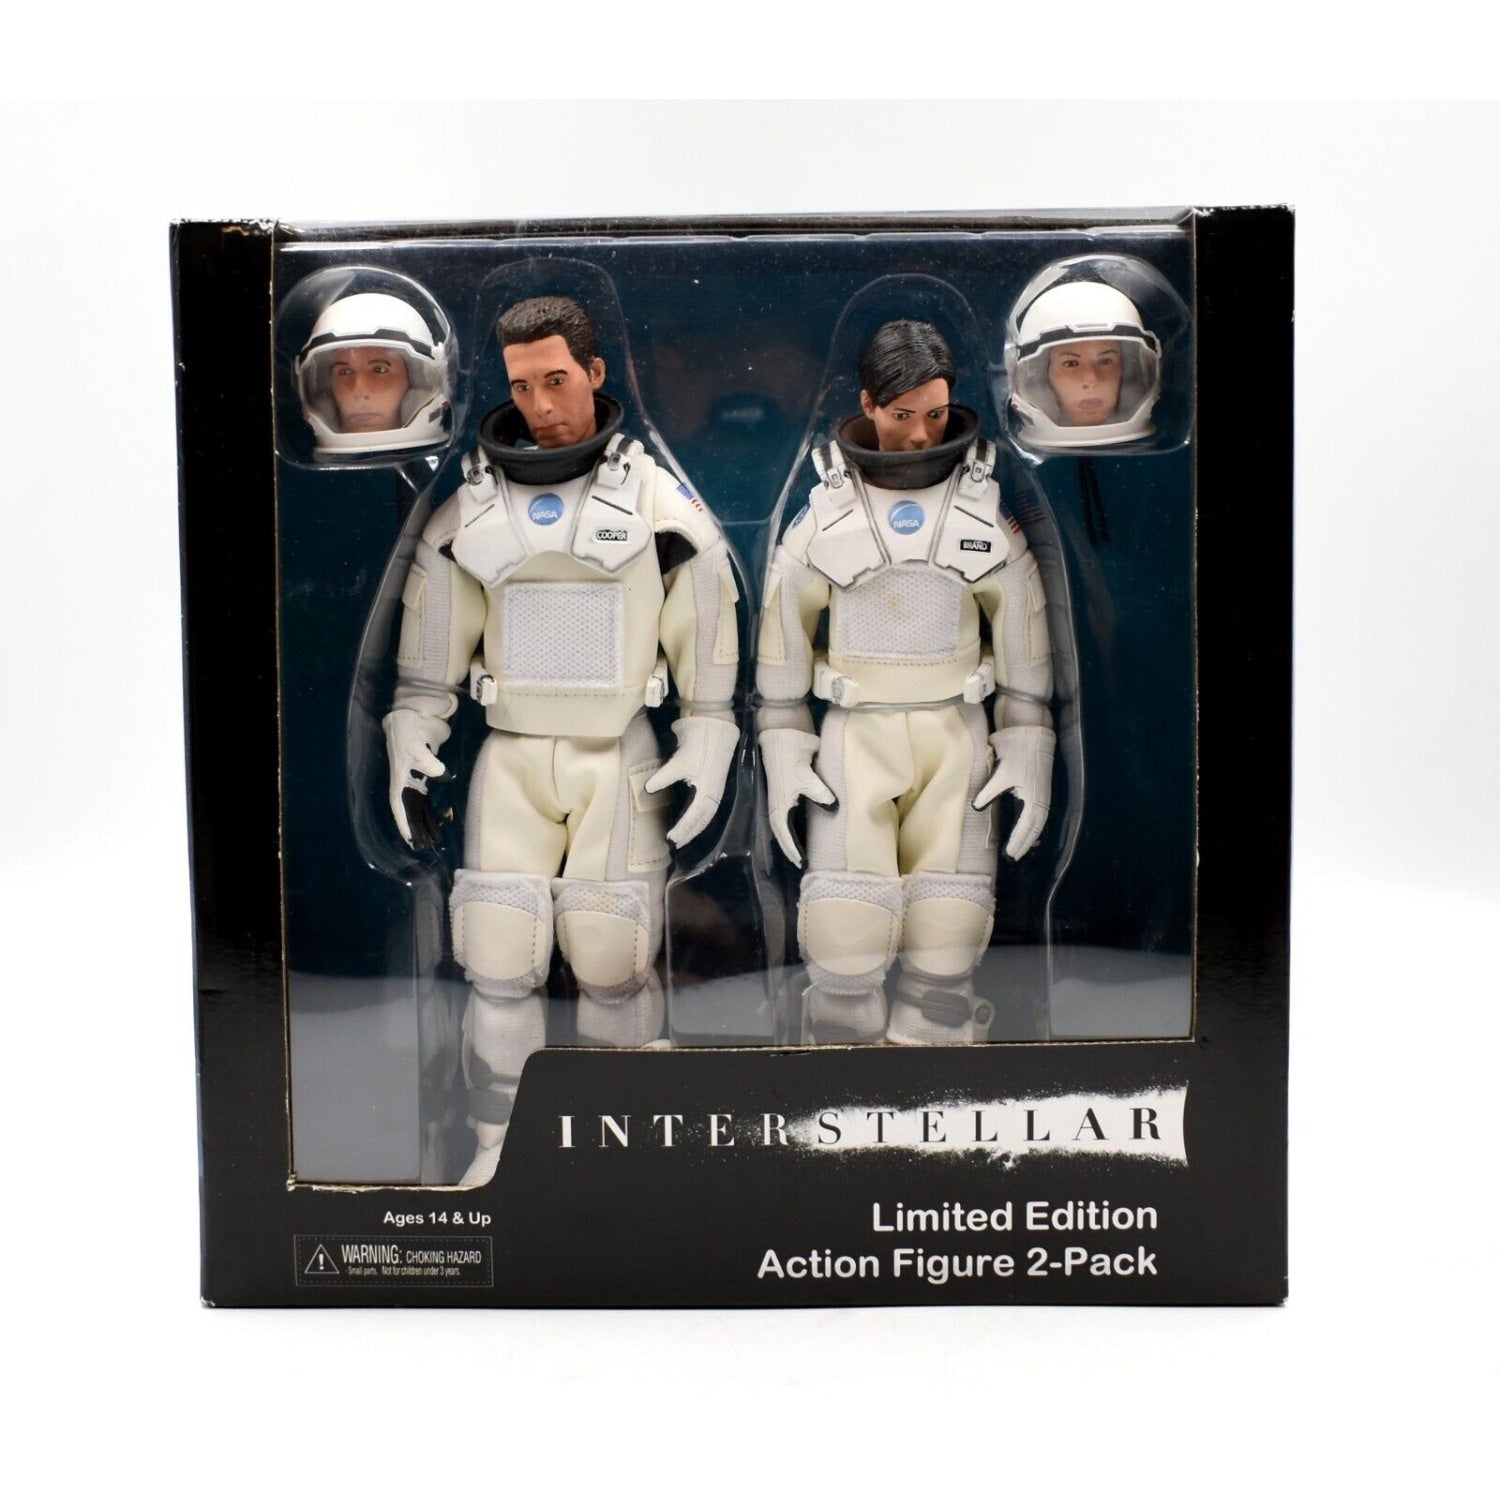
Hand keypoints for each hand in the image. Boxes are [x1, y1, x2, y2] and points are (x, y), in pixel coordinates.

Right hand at [383, 708, 450, 850]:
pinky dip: (432, 810)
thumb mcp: (416, 746)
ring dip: (425, 823)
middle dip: (416, 829)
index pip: (398, 805)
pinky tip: (438, 820)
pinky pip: (427, 798)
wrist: (412, 716)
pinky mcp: (425, 775)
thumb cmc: (408, 732)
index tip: (409, 839)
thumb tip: (444, 775)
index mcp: (399, 779)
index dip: (403, 822)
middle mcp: (405, 783)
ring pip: (419, 807)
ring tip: (434, 840)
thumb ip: (429, 762)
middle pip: (410, 811)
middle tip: (425, 848)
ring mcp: (415, 780)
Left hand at [644, 716, 739, 847]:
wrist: (714, 729)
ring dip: (695, 827)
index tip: (671, 839)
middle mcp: (714, 795)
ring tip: (684, 836)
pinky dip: (699, 817)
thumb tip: (647, 789)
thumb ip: (663, 778)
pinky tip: (691, 819)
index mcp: (707, 793)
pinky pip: (708, 808)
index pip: (694, 818)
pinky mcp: (714, 784)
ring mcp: (716, 790)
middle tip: (676, 843)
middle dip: (690, 833)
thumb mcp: (678, 763)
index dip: (683, 830)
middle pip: (702, 821)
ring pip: (706, 816)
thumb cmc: (698, 746)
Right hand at [759, 727, 835, 867]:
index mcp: (780, 804)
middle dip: (790, 848)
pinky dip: (790, 825)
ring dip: (789, 838)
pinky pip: (786, 814)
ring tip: (799, 850)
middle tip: (801, 862)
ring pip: (782, 824)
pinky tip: (797, 826)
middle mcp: (778, 803)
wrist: (782, 733)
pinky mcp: (785, 788)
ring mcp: (780, 796)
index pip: (785, 833)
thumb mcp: (808, 776)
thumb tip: (834, 808)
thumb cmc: (793, 755)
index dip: (792, 848)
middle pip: (781, 833)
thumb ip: (820, 793)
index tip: (801, 862)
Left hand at [973, 725, 1055, 860]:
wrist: (1031, 729)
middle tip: (1013, 857)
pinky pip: (1037, 813)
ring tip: (1020, 848)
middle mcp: (1041, 799)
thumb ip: (989, 792)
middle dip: (1025, 844)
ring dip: (1029, 836)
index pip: (1027, 828)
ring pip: (1037, 822)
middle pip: (1035, 829)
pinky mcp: (1038, 787)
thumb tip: (977, 808)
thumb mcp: (1000, 772)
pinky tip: (1025, 828)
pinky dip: (1032, 824)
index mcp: (1035, 798)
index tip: (1010, 856)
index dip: (1019, 843)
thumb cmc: (1017, 750)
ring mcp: (1041, 793)